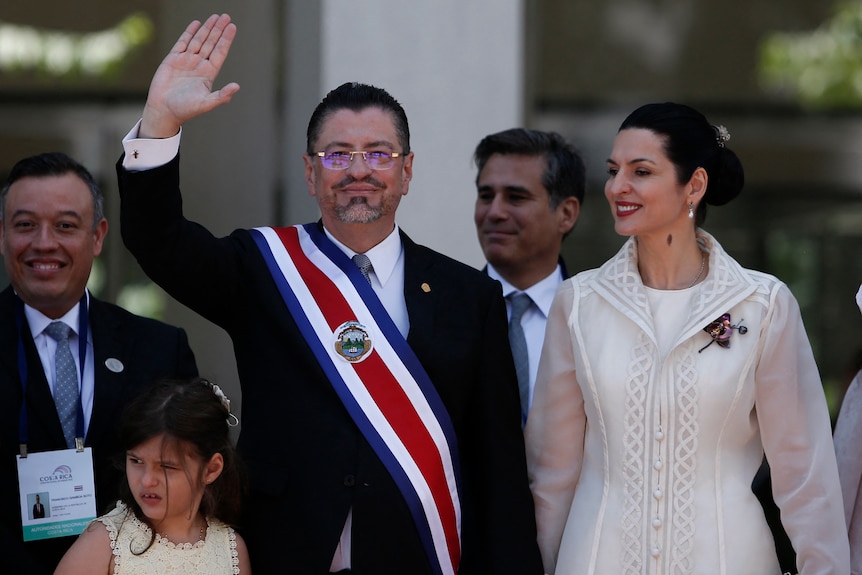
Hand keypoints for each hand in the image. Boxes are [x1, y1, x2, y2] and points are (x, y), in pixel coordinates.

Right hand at [140, 14, 239, 137]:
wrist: (164, 110)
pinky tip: (197, 24)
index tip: (232, 27)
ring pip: (199, 40)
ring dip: (207, 28)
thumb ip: (222, 95)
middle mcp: (199, 65)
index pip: (220, 52)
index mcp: (208, 74)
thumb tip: (237, 86)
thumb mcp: (207, 103)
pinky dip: (190, 32)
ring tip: (215, 17)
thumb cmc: (186, 109)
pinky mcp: (173, 59)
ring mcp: (186, 61)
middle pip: (211, 43)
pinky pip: (183, 42)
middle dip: (218, 30)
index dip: (226, 40)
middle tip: (226, 16)